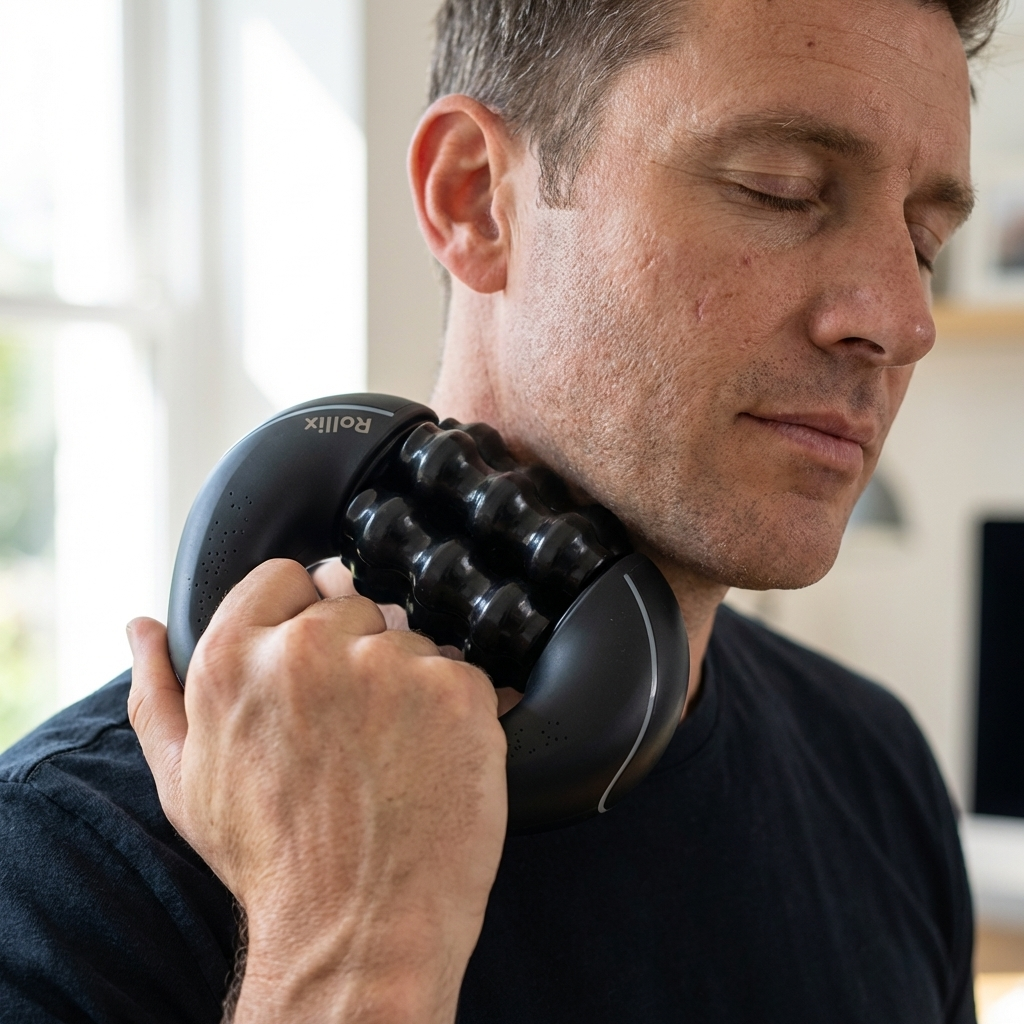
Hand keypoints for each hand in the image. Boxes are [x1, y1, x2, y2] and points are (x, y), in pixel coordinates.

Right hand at [127, 559, 507, 1023]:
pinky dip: (458, 712)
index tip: (319, 664)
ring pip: (413, 640)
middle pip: (356, 606)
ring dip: (410, 684)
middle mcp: (308, 647)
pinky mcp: (454, 691)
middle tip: (356, 729)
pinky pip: (464, 673)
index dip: (306, 616)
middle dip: (360, 654)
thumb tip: (141, 626)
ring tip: (392, 754)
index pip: (286, 577)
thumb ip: (157, 692)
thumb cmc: (270, 860)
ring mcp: (388, 665)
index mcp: (234, 656)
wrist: (355, 932)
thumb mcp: (187, 780)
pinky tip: (432, 762)